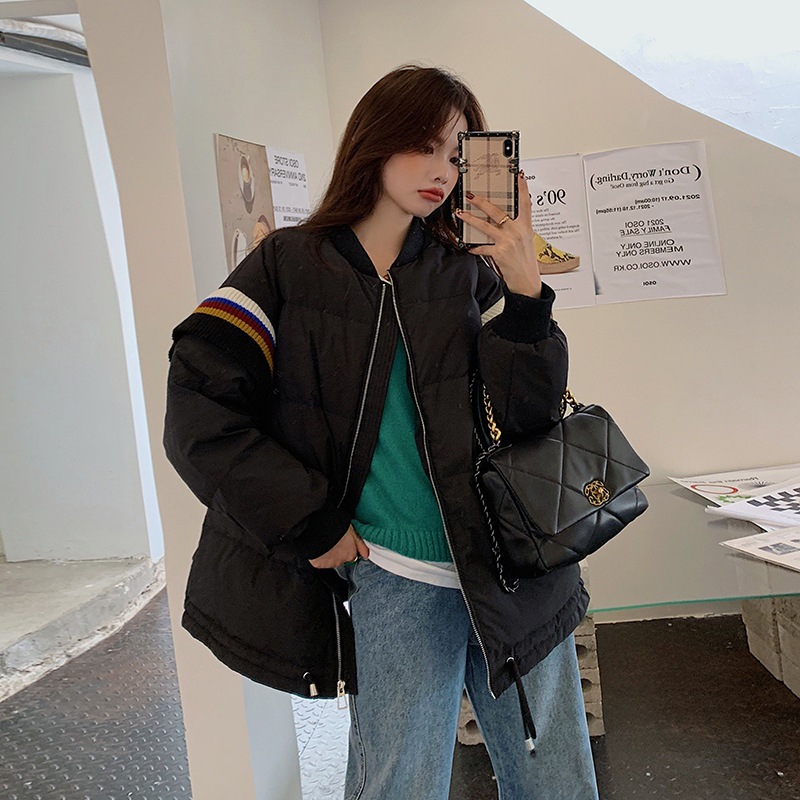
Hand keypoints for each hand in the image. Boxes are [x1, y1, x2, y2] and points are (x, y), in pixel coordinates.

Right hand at [308, 525, 369, 568]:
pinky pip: (320, 561)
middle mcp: (341, 561)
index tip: (343, 543)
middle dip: (338, 552)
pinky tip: (319, 548)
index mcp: (351, 553)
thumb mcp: (353, 532)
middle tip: (334, 541)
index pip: (352, 555)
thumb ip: (360, 545)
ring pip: (331, 560)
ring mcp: (330, 563)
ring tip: (326, 543)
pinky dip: (320, 556)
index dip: (347, 548)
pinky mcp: (319, 564)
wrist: (320, 529)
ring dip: (329, 554)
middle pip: (341, 558)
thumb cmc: (336, 527)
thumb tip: (366, 554)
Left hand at [455, 172, 541, 297]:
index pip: (526, 203)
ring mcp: (508, 241)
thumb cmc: (526, 261)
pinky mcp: (499, 253)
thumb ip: (517, 227)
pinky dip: (475, 247)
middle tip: (471, 195)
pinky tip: (468, 246)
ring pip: (485, 226)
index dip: (522, 188)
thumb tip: (504, 218)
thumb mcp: (526, 240)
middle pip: (498, 211)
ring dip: (471, 219)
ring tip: (461, 213)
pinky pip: (482, 247)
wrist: (527, 281)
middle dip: (482, 202)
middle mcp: (517, 232)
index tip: (518, 175)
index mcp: (526, 226)